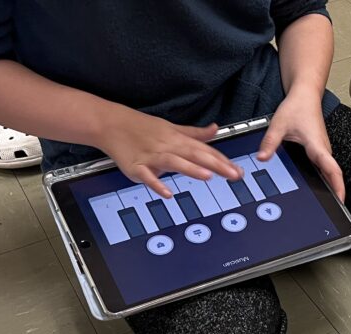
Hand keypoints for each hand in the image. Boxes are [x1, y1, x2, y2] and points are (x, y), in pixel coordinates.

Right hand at [94, 106, 242, 196]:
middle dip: (215, 165)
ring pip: (174, 162)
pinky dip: (156, 184)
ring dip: (190, 169)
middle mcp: (167, 147)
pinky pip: (147, 176)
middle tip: (234, 174)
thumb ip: (195, 133)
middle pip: (195, 155)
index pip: (204, 150)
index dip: (222, 160)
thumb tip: (215, 129)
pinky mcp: (136, 166)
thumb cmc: (143, 128)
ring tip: (208, 176)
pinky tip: (167, 193)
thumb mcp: (172, 128)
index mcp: (177, 139)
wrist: (111, 124)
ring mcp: (152, 156)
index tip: (238, 170)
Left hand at [258, 91, 344, 201]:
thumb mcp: (279, 124)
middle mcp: (323, 150)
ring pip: (330, 172)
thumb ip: (270, 143)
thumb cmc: (297, 106)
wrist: (305, 95)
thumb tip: (262, 158)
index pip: (332, 169)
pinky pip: (325, 168)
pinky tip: (319, 188)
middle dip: (335, 192)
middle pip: (333, 175)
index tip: (340, 200)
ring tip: (329, 202)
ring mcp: (322, 152)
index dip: (338, 186)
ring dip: (331, 186)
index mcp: (317, 146)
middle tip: (333, 209)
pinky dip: (325, 179)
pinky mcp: (319, 151)